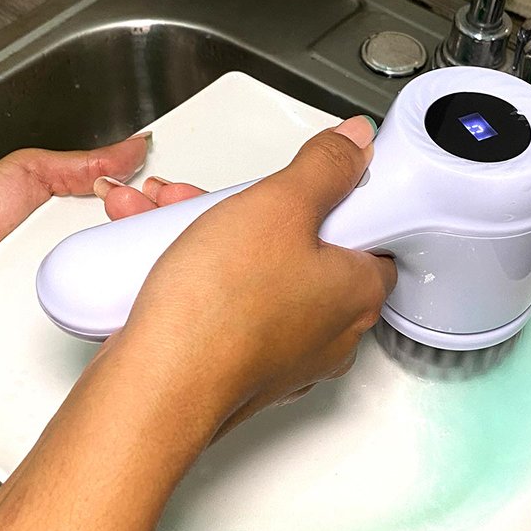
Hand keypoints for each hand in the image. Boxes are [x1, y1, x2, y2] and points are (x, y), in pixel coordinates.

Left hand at [0, 134, 150, 341]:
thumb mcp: (30, 173)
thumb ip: (82, 163)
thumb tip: (131, 147)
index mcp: (85, 210)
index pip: (141, 206)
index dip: (160, 200)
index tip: (163, 195)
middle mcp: (90, 247)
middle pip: (144, 242)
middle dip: (152, 226)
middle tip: (132, 215)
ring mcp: (84, 281)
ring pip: (132, 278)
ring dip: (139, 267)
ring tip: (127, 251)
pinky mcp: (74, 314)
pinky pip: (107, 309)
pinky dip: (118, 303)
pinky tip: (124, 290)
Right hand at [104, 115, 396, 437]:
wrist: (160, 386)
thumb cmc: (222, 308)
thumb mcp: (279, 206)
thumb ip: (325, 168)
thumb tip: (357, 144)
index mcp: (358, 295)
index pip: (372, 238)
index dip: (338, 205)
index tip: (302, 188)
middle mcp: (330, 334)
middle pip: (303, 252)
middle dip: (247, 211)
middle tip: (212, 198)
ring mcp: (286, 356)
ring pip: (257, 276)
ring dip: (211, 236)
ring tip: (162, 211)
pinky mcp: (244, 368)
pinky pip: (231, 307)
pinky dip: (200, 276)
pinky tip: (158, 252)